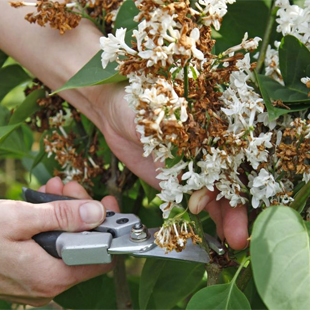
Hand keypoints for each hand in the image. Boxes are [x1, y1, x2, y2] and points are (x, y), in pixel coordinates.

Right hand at [0, 177, 118, 305]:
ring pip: (67, 240)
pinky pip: (51, 243)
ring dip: (66, 212)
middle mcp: (49, 283)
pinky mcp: (29, 268)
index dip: (107, 228)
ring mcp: (38, 277)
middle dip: (82, 211)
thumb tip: (97, 213)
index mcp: (51, 276)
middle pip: (83, 244)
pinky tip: (45, 201)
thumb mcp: (21, 218)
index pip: (100, 257)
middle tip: (73, 189)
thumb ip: (62, 216)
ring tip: (56, 190)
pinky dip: (52, 221)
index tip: (106, 203)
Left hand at [91, 84, 248, 249]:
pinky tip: (211, 231)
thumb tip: (198, 194)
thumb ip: (182, 151)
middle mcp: (205, 151)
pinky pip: (190, 200)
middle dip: (234, 209)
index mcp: (209, 130)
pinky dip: (200, 216)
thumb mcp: (161, 123)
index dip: (238, 183)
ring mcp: (189, 168)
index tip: (241, 205)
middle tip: (239, 236)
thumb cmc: (138, 106)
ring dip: (223, 218)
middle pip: (227, 182)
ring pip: (212, 195)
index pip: (232, 160)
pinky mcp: (173, 181)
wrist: (114, 114)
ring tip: (231, 241)